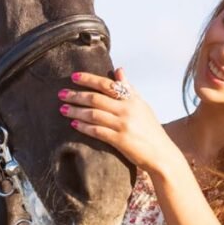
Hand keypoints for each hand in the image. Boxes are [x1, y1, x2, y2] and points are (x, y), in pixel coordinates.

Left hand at [59, 68, 178, 175]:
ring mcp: (124, 125)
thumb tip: (119, 70)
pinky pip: (97, 131)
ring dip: (76, 111)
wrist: (162, 155)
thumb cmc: (151, 130)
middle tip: (61, 94)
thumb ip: (128, 89)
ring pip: (94, 114)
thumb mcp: (142, 106)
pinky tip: (74, 125)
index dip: (89, 79)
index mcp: (132, 99)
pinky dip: (84, 127)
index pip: (107, 84)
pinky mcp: (120, 140)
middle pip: (96, 98)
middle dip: (76, 95)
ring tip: (63, 109)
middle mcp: (127, 110)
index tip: (74, 77)